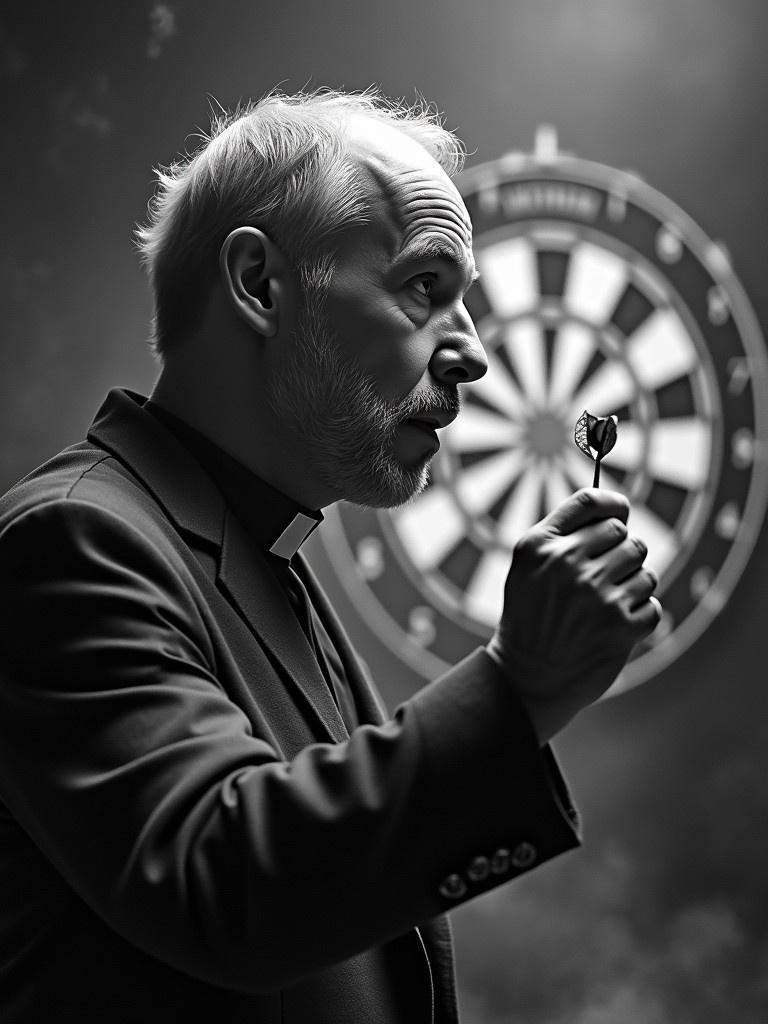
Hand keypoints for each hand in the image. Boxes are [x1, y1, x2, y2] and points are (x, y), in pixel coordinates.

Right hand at [486, 488, 660, 742]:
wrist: (527, 679)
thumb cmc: (531, 618)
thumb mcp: (527, 568)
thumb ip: (563, 535)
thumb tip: (620, 513)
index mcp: (541, 546)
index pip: (590, 502)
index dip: (614, 504)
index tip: (622, 512)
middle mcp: (567, 564)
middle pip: (624, 535)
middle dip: (621, 554)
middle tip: (602, 580)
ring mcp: (595, 595)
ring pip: (645, 570)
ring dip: (633, 587)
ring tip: (606, 606)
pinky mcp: (620, 626)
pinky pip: (652, 605)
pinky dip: (639, 618)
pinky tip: (613, 629)